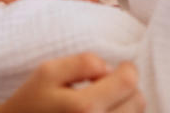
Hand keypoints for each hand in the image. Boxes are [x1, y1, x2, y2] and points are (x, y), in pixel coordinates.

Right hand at [0, 53, 143, 112]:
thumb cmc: (32, 102)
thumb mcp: (48, 72)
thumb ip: (83, 62)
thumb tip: (110, 68)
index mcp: (84, 108)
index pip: (129, 81)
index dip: (126, 69)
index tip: (116, 68)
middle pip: (138, 100)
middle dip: (126, 88)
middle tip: (105, 87)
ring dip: (125, 105)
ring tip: (101, 103)